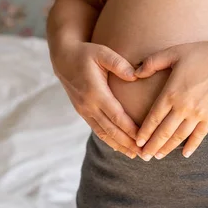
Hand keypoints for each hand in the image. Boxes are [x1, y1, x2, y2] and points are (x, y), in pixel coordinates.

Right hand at [51, 41, 141, 158]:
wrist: (63, 59)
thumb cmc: (86, 54)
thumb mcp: (102, 52)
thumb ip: (119, 63)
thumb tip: (135, 75)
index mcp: (95, 92)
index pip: (116, 115)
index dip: (130, 129)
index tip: (144, 139)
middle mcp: (89, 105)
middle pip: (111, 129)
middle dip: (128, 143)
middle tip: (144, 154)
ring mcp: (84, 110)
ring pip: (103, 133)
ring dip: (119, 145)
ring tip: (135, 155)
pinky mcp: (83, 112)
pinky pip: (97, 130)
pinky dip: (109, 140)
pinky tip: (120, 147)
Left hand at [133, 39, 207, 160]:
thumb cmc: (201, 53)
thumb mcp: (173, 53)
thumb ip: (151, 63)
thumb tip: (134, 73)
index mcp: (171, 93)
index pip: (153, 118)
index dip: (144, 132)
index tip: (136, 142)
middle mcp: (183, 107)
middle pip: (164, 132)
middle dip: (152, 146)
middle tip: (143, 157)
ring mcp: (198, 114)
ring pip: (179, 136)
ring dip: (168, 148)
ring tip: (158, 156)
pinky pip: (199, 135)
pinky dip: (192, 146)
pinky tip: (185, 154)